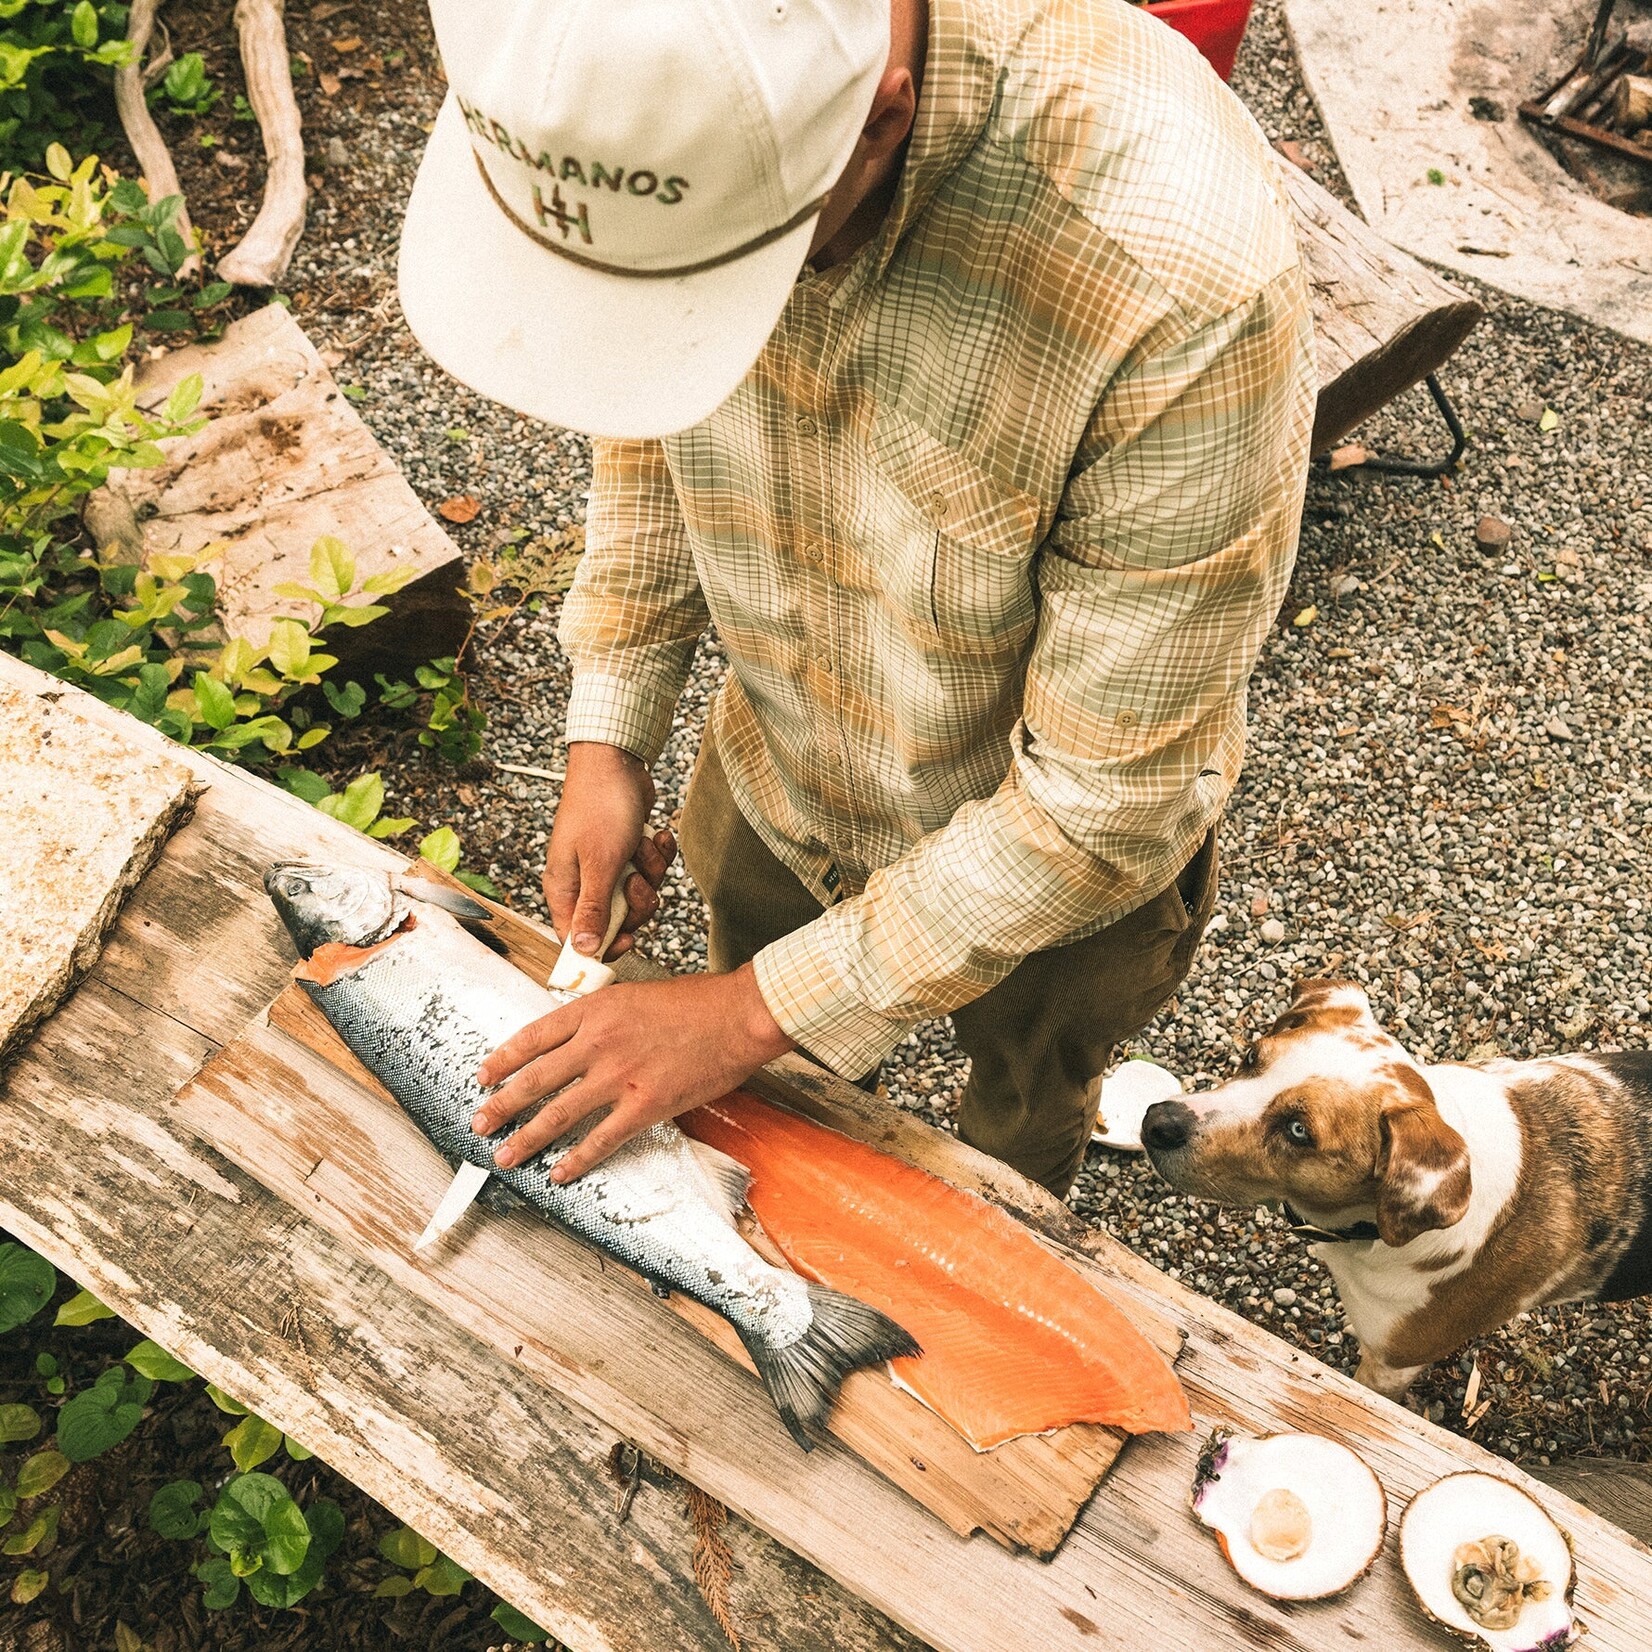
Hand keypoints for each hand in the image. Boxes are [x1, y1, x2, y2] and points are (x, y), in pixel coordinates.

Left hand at [474, 969, 795, 1180]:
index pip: (533, 1036)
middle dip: (501, 1105)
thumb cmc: (698, 1002)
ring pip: (558, 1113)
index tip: (485, 1074)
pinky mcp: (644, 1105)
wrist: (738, 1016)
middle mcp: (597, 1042)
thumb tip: (580, 1041)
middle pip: (535, 1079)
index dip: (503, 1059)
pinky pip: (600, 1139)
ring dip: (526, 1138)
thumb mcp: (636, 994)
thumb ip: (604, 1017)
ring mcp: (618, 1076)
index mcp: (595, 1009)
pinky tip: (560, 1172)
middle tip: (481, 1123)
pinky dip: (577, 1160)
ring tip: (506, 1154)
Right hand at [546, 742, 675, 958]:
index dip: (603, 947)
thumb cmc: (600, 807)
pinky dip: (657, 853)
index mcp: (564, 889)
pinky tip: (653, 835)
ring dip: (650, 871)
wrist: (617, 762)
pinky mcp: (628, 852)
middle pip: (617, 920)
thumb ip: (594, 910)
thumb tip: (584, 951)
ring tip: (641, 846)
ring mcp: (607, 866)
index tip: (629, 940)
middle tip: (637, 880)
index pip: (576, 938)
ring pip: (640, 894)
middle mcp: (582, 881)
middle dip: (638, 902)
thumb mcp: (599, 864)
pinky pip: (651, 870)